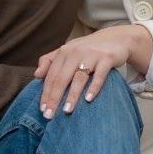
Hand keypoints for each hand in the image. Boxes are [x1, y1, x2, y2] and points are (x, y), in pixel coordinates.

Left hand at [35, 24, 151, 116]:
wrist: (116, 38)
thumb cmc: (88, 49)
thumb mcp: (68, 51)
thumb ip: (50, 61)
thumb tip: (36, 75)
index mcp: (64, 52)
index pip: (51, 76)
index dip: (46, 93)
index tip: (42, 109)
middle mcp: (75, 52)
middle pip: (62, 78)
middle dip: (54, 98)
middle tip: (50, 115)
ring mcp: (92, 54)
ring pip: (79, 77)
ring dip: (72, 95)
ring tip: (67, 111)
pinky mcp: (107, 58)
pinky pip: (100, 75)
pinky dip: (94, 87)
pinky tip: (88, 99)